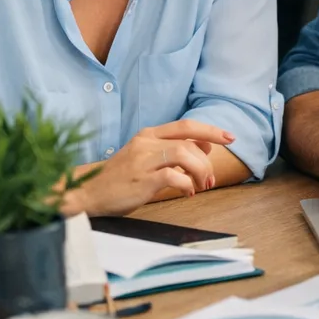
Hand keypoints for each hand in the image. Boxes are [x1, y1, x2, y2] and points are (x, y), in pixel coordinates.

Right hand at [62, 119, 234, 216]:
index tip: (230, 137)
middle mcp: (146, 142)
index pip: (187, 125)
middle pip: (189, 140)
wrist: (88, 192)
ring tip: (201, 186)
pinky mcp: (142, 179)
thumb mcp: (148, 156)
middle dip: (207, 160)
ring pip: (184, 154)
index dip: (211, 130)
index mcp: (149, 134)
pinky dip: (186, 184)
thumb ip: (174, 149)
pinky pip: (173, 176)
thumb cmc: (122, 176)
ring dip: (200, 171)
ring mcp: (143, 160)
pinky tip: (187, 192)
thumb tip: (206, 146)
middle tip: (211, 179)